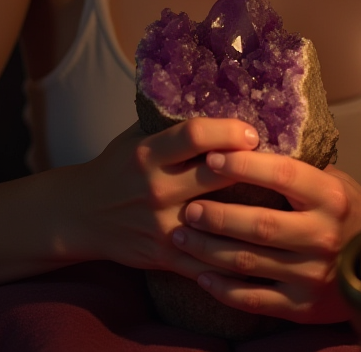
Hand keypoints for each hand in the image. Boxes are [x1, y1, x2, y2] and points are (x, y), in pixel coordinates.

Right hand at [70, 119, 260, 275]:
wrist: (81, 214)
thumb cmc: (117, 166)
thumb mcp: (137, 136)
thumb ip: (171, 123)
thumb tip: (219, 97)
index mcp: (148, 153)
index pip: (196, 135)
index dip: (230, 130)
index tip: (252, 132)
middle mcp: (156, 188)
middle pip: (217, 175)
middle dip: (251, 169)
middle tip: (275, 166)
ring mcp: (161, 225)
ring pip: (219, 222)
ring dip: (252, 216)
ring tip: (279, 208)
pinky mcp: (164, 256)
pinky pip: (208, 261)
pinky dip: (235, 258)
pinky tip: (261, 251)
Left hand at [170, 150, 360, 323]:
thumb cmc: (348, 214)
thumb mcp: (335, 183)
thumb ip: (299, 169)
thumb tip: (248, 140)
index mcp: (331, 197)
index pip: (282, 175)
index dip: (244, 165)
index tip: (212, 156)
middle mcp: (323, 236)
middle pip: (258, 223)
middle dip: (216, 215)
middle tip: (187, 207)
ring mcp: (312, 275)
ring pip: (249, 262)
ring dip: (208, 250)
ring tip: (182, 235)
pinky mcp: (303, 307)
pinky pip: (253, 299)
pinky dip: (223, 289)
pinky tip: (201, 276)